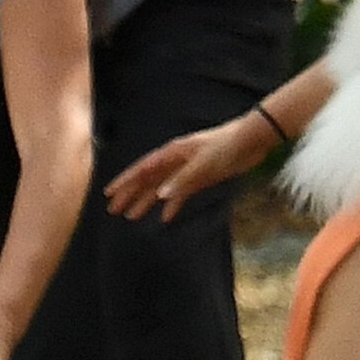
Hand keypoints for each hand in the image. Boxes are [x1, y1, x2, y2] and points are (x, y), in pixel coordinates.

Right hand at [105, 114, 274, 222]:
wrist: (251, 141)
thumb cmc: (227, 146)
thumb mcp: (204, 164)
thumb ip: (182, 180)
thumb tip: (160, 196)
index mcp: (172, 153)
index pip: (142, 169)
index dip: (125, 181)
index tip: (109, 194)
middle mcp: (176, 161)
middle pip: (147, 179)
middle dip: (129, 194)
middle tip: (113, 210)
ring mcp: (187, 170)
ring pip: (160, 188)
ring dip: (146, 201)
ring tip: (131, 216)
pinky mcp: (200, 178)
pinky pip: (180, 194)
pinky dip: (172, 205)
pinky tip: (165, 217)